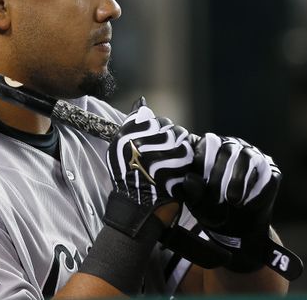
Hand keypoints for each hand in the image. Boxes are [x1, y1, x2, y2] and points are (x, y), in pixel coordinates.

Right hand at [104, 99, 194, 234]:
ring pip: (179, 134)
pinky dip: (184, 158)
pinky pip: (187, 149)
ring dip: (177, 146)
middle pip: (166, 125)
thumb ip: (132, 121)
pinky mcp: (181, 161)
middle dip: (166, 136)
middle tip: (161, 154)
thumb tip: (141, 100)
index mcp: (129, 132)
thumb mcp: (120, 146)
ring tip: (169, 161)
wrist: (138, 205)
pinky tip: (176, 168)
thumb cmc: (126, 176)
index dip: (152, 130)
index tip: (150, 144)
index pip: (149, 117)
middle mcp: (147, 137)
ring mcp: (165, 148)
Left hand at [180, 133, 280, 272]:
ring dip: (238, 180)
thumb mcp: (197, 203)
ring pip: (248, 157)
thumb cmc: (211, 208)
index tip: (195, 181)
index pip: (206, 142)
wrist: (237, 229)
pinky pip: (267, 175)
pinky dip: (256, 191)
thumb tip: (190, 178)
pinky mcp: (272, 172)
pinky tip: (247, 204)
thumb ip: (192, 191)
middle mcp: (233, 147)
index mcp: (210, 148)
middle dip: (219, 174)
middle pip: (228, 148)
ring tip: (232, 200)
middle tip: (215, 198)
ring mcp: (254, 157)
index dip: (201, 161)